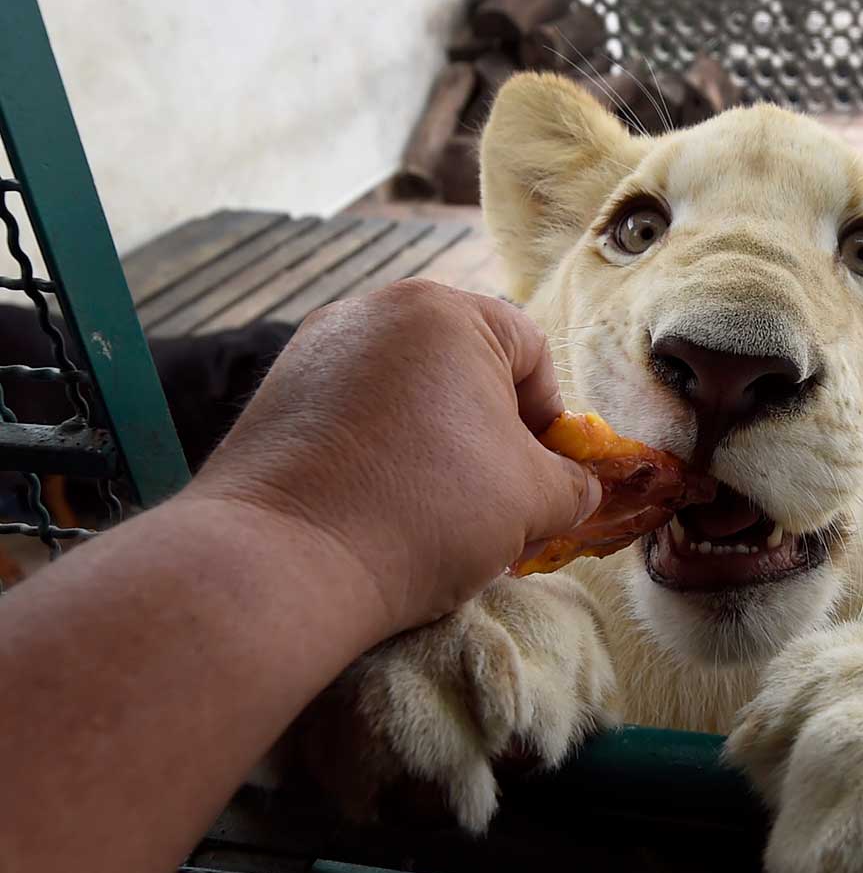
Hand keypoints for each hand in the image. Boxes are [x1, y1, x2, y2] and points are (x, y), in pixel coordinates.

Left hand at [186, 280, 600, 637]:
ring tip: (435, 512)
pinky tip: (381, 508)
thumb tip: (577, 487)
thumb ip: (573, 484)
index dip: (550, 421)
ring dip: (435, 445)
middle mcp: (373, 310)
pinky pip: (354, 414)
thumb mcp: (535, 502)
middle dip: (489, 435)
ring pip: (407, 394)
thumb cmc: (426, 513)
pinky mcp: (275, 395)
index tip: (544, 477)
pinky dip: (379, 453)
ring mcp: (314, 349)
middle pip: (464, 369)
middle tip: (496, 501)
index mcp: (444, 311)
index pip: (531, 353)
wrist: (284, 562)